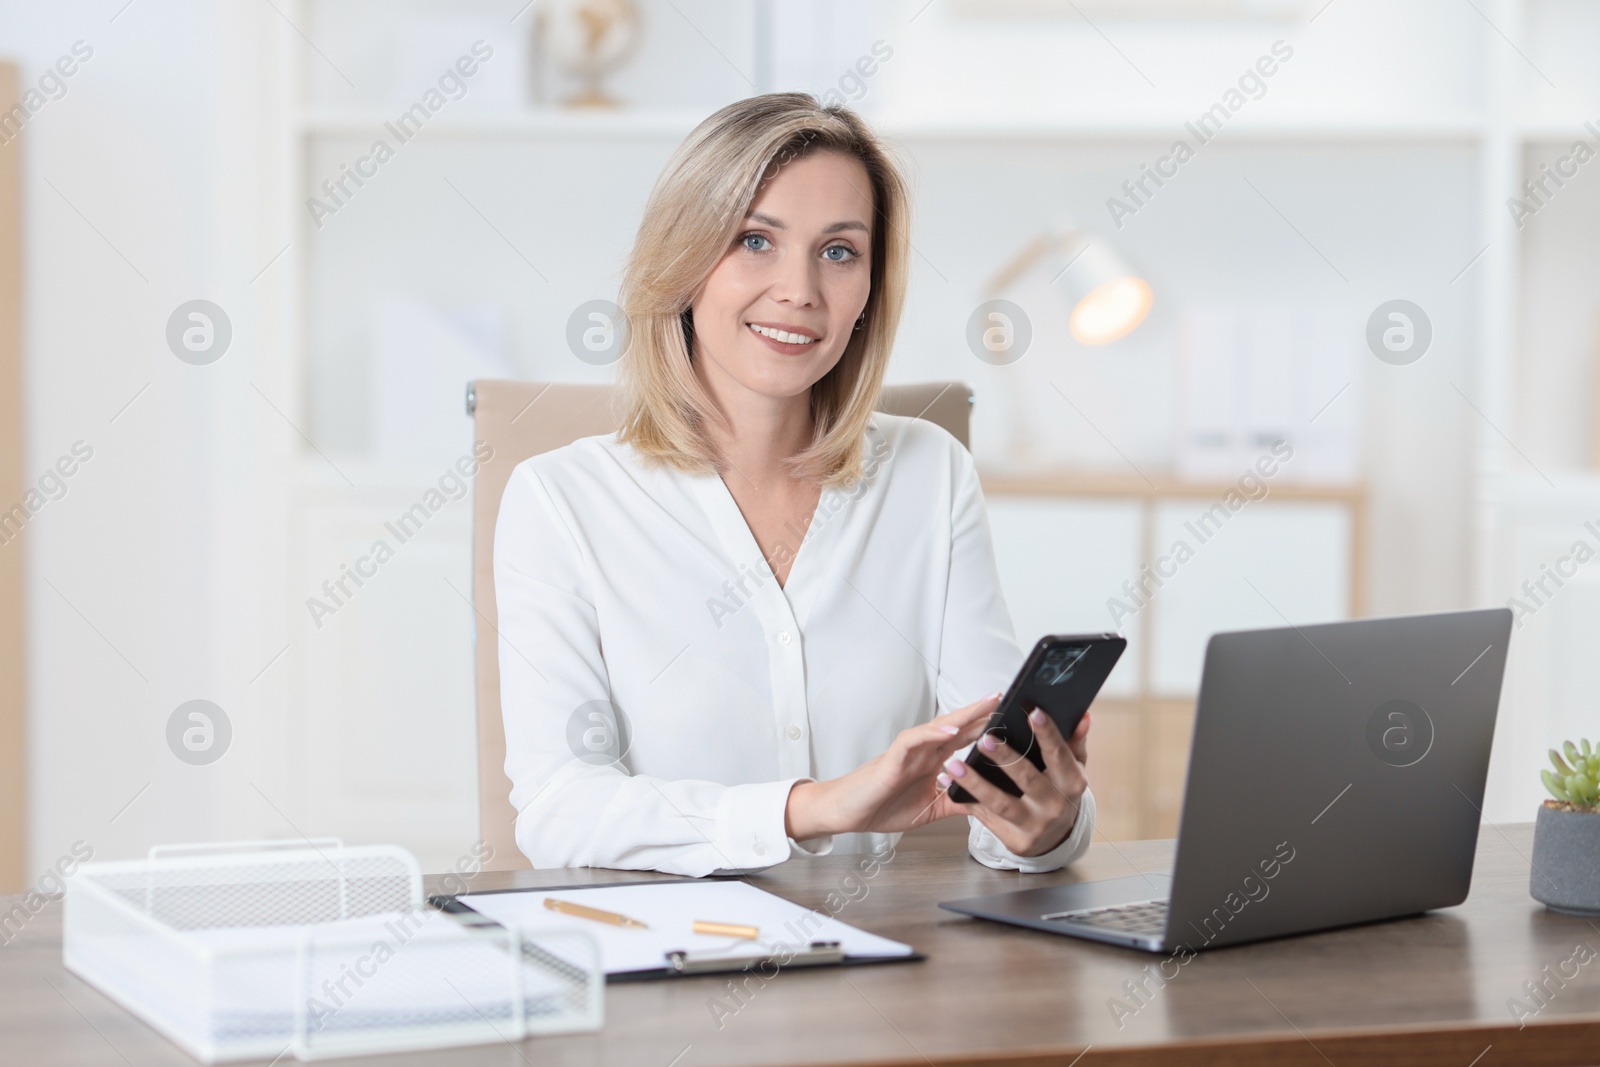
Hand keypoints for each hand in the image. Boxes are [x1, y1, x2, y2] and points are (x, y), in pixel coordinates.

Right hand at [785, 694, 998, 838]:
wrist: (847, 812)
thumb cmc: (882, 805)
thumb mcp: (930, 809)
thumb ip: (955, 802)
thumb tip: (986, 805)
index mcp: (932, 761)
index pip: (964, 739)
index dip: (986, 727)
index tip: (1012, 719)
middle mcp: (923, 751)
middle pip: (957, 726)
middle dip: (982, 713)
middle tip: (1007, 697)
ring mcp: (909, 752)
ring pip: (940, 727)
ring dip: (964, 715)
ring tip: (987, 705)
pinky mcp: (893, 758)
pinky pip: (914, 740)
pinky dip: (933, 734)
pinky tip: (951, 730)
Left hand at [940, 709, 1090, 856]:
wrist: (1055, 838)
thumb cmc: (1060, 792)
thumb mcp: (1072, 768)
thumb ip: (1074, 741)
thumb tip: (1082, 717)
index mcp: (1072, 783)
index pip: (1059, 755)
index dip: (1047, 734)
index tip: (1033, 712)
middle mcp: (1055, 806)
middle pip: (1028, 779)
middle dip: (1005, 759)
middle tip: (984, 739)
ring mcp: (1034, 826)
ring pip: (1000, 803)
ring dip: (975, 783)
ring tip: (954, 764)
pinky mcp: (1015, 840)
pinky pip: (986, 818)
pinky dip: (967, 801)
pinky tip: (950, 786)